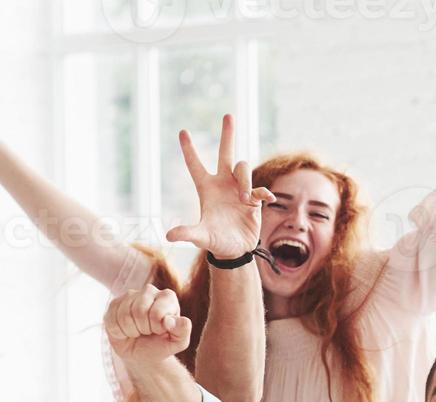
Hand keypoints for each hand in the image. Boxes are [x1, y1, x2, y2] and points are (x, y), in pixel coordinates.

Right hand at [104, 285, 192, 369]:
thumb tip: (170, 321)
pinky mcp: (114, 304)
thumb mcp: (178, 342)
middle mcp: (149, 291)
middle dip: (143, 329)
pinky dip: (119, 332)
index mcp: (168, 297)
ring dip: (131, 331)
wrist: (143, 354)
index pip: (157, 313)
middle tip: (148, 332)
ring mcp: (130, 295)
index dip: (156, 328)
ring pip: (124, 315)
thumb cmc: (162, 344)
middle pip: (139, 311)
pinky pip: (112, 320)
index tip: (160, 331)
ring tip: (138, 331)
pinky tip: (126, 331)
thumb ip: (182, 331)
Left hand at [165, 115, 274, 259]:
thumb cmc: (215, 242)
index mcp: (207, 189)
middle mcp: (223, 184)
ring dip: (245, 180)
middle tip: (228, 115)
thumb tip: (169, 235)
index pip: (195, 165)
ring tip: (246, 200)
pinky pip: (260, 188)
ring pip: (243, 168)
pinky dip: (263, 192)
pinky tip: (267, 200)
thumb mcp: (201, 237)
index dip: (189, 149)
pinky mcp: (254, 199)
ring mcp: (240, 189)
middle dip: (227, 135)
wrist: (236, 251)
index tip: (182, 131)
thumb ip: (187, 233)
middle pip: (226, 153)